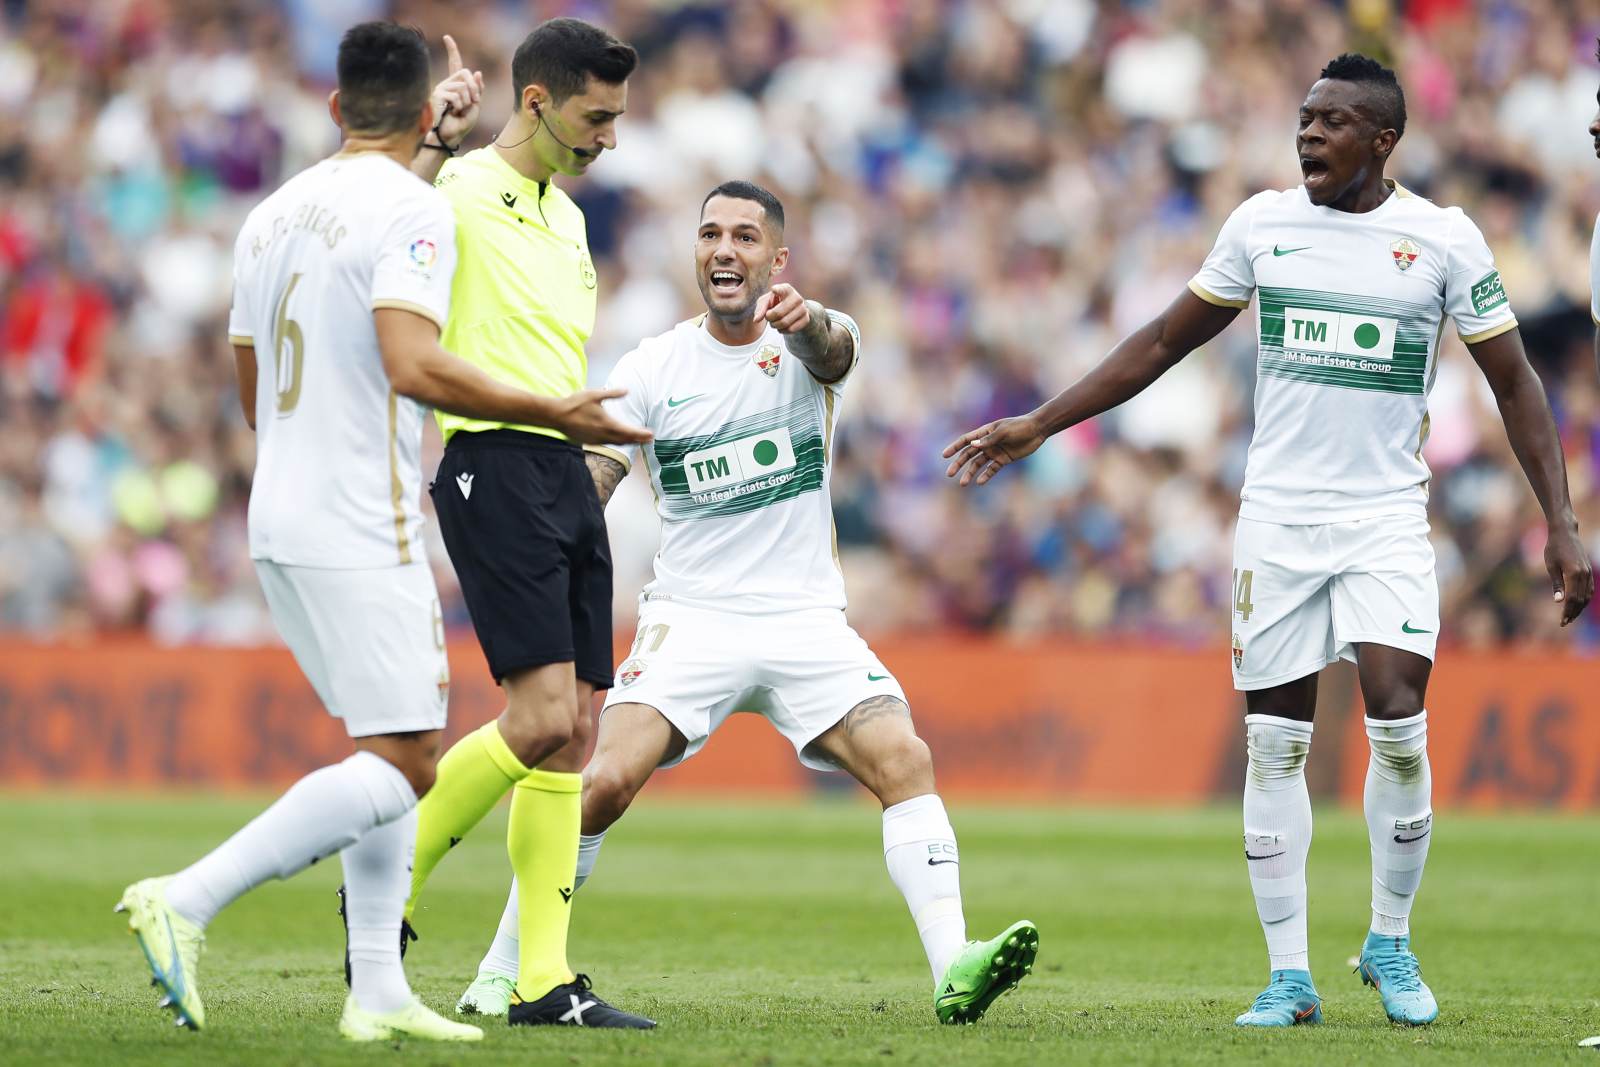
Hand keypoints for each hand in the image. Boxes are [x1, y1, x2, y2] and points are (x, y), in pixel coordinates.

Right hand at [429, 35, 484, 149]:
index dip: (452, 50)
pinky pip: (456, 95)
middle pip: (466, 73)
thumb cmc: (462, 123)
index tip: (447, 37)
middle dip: (475, 88)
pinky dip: (460, 106)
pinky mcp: (437, 95)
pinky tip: (452, 112)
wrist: (451, 135)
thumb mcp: (475, 105)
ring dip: (467, 101)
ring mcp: (441, 88)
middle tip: (473, 102)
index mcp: (456, 84)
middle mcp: (447, 83)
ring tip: (459, 111)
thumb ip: (477, 89)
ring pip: (463, 86)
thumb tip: (477, 72)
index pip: (455, 64)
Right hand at [550, 388, 652, 445]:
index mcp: (607, 423)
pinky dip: (617, 442)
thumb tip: (627, 390)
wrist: (557, 416)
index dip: (641, 434)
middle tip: (649, 439)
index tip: (651, 434)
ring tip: (637, 440)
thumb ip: (612, 393)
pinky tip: (619, 439)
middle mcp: (604, 434)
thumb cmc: (575, 403)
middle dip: (638, 439)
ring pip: (617, 443)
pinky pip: (607, 443)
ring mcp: (597, 440)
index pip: (629, 432)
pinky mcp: (590, 441)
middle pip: (625, 440)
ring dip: (628, 442)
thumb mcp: (595, 394)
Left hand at [751, 284, 814, 333]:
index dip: (777, 290)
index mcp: (786, 289)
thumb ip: (760, 309)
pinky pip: (791, 329)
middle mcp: (797, 297)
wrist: (792, 309)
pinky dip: (782, 330)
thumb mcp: (766, 302)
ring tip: (774, 322)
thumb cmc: (775, 303)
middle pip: (778, 313)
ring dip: (775, 325)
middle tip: (768, 317)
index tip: (773, 290)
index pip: (782, 289)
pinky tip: (782, 326)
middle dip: (769, 318)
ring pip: (784, 323)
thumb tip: (756, 320)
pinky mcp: (806, 319)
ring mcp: (803, 308)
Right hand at [942, 414, 1046, 486]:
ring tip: (963, 483)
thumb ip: (989, 440)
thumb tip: (972, 445)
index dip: (954, 447)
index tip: (944, 455)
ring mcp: (994, 452)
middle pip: (968, 454)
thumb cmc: (1019, 427)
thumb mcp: (1004, 432)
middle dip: (958, 464)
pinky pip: (992, 469)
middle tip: (949, 474)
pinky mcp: (1003, 460)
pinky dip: (986, 476)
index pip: (965, 440)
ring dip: (970, 473)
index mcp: (984, 432)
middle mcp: (987, 443)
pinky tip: (979, 482)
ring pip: (978, 464)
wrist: (1037, 430)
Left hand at [1544, 520, 1592, 625]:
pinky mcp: (1588, 570)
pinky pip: (1590, 588)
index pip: (1572, 599)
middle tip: (1565, 622)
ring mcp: (1588, 572)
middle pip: (1581, 599)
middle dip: (1573, 612)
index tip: (1562, 621)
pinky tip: (1578, 604)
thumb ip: (1556, 584)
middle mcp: (1584, 574)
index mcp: (1574, 574)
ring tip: (1570, 616)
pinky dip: (1585, 598)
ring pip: (1587, 595)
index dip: (1568, 611)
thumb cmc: (1553, 548)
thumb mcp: (1551, 566)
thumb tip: (1559, 602)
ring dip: (1580, 607)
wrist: (1564, 533)